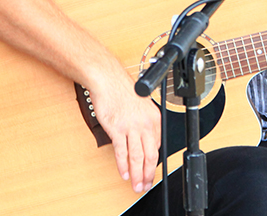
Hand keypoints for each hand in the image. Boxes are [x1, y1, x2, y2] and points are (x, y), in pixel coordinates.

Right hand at [88, 77, 160, 193]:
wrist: (109, 81)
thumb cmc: (123, 91)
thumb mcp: (143, 106)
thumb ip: (146, 124)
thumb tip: (146, 141)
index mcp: (154, 118)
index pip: (157, 146)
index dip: (154, 162)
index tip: (151, 171)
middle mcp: (145, 124)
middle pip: (150, 155)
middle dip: (149, 173)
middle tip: (146, 184)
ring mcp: (131, 127)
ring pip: (137, 157)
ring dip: (137, 174)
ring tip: (136, 185)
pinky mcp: (117, 129)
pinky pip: (122, 152)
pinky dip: (123, 166)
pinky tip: (124, 173)